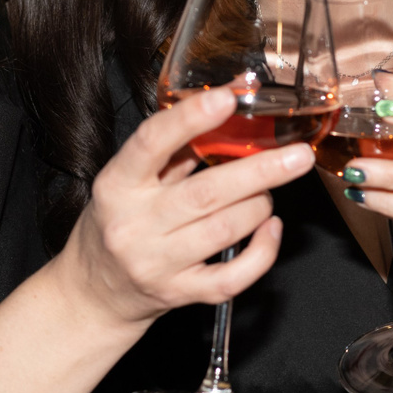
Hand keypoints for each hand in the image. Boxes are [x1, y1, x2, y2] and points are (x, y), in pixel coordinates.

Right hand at [64, 87, 314, 324]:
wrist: (94, 294)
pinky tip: (271, 229)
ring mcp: (156, 264)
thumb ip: (173, 152)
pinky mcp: (178, 293)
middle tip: (298, 156)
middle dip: (260, 171)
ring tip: (268, 192)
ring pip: (225, 230)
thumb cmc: (118, 224)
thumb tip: (227, 112)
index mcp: (117, 185)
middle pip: (206, 193)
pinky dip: (262, 252)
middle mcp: (133, 225)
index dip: (191, 118)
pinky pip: (232, 277)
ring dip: (259, 206)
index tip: (229, 98)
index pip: (152, 143)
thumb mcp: (129, 181)